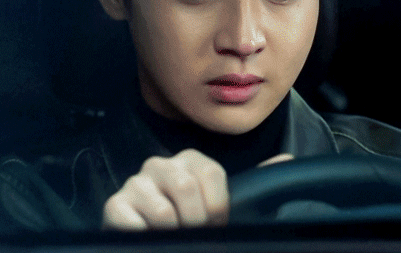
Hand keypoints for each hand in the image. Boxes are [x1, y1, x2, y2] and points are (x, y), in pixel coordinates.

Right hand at [101, 149, 293, 230]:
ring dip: (174, 233)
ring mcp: (135, 184)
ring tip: (173, 237)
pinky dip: (147, 237)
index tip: (216, 224)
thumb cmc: (190, 223)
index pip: (211, 173)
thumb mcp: (221, 203)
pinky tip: (150, 238)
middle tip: (195, 233)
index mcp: (189, 161)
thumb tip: (287, 160)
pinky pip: (134, 223)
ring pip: (165, 211)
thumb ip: (252, 183)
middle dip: (197, 222)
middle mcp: (159, 165)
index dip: (218, 207)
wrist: (150, 241)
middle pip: (186, 187)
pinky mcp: (114, 206)